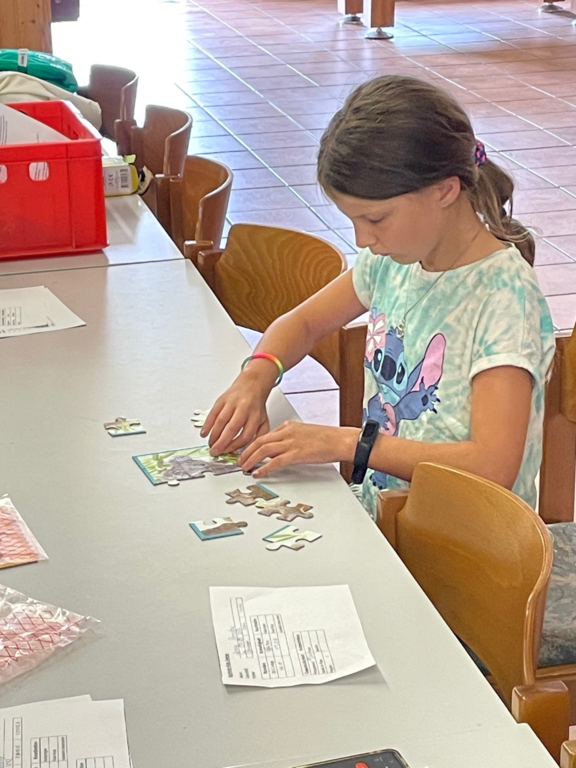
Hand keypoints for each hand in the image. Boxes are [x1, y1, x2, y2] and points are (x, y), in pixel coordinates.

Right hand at [201, 376, 270, 454]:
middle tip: (215, 452)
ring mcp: (232, 403)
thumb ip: (260, 436)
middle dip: (222, 443)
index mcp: (255, 417)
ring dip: (214, 435)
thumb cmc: (256, 406)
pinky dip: (207, 424)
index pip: (245, 435)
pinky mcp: (222, 399)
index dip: (235, 446)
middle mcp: (244, 409)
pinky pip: (213, 413)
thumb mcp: (264, 421)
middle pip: (232, 429)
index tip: (228, 452)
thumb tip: (250, 452)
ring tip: (210, 444)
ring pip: (221, 421)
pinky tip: (204, 433)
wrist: (252, 384)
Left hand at [239, 422, 359, 477]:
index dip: (252, 444)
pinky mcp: (297, 454)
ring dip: (251, 459)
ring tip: (244, 467)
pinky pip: (275, 461)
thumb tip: (280, 450)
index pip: (264, 435)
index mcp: (289, 427)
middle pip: (259, 441)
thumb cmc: (328, 438)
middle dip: (246, 451)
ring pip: (263, 449)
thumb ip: (291, 439)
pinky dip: (264, 468)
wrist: (341, 440)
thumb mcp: (305, 434)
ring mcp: (291, 443)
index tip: (246, 451)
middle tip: (239, 460)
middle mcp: (287, 432)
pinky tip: (258, 473)